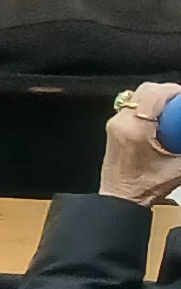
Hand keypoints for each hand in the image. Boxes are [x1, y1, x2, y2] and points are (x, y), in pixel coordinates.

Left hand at [103, 83, 180, 209]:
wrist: (120, 198)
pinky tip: (162, 119)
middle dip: (169, 92)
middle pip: (145, 89)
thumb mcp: (179, 168)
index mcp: (135, 129)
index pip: (155, 93)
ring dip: (158, 98)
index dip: (175, 91)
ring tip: (175, 111)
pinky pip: (133, 105)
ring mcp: (114, 122)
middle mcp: (120, 121)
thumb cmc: (147, 187)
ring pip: (137, 95)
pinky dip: (149, 106)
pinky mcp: (113, 126)